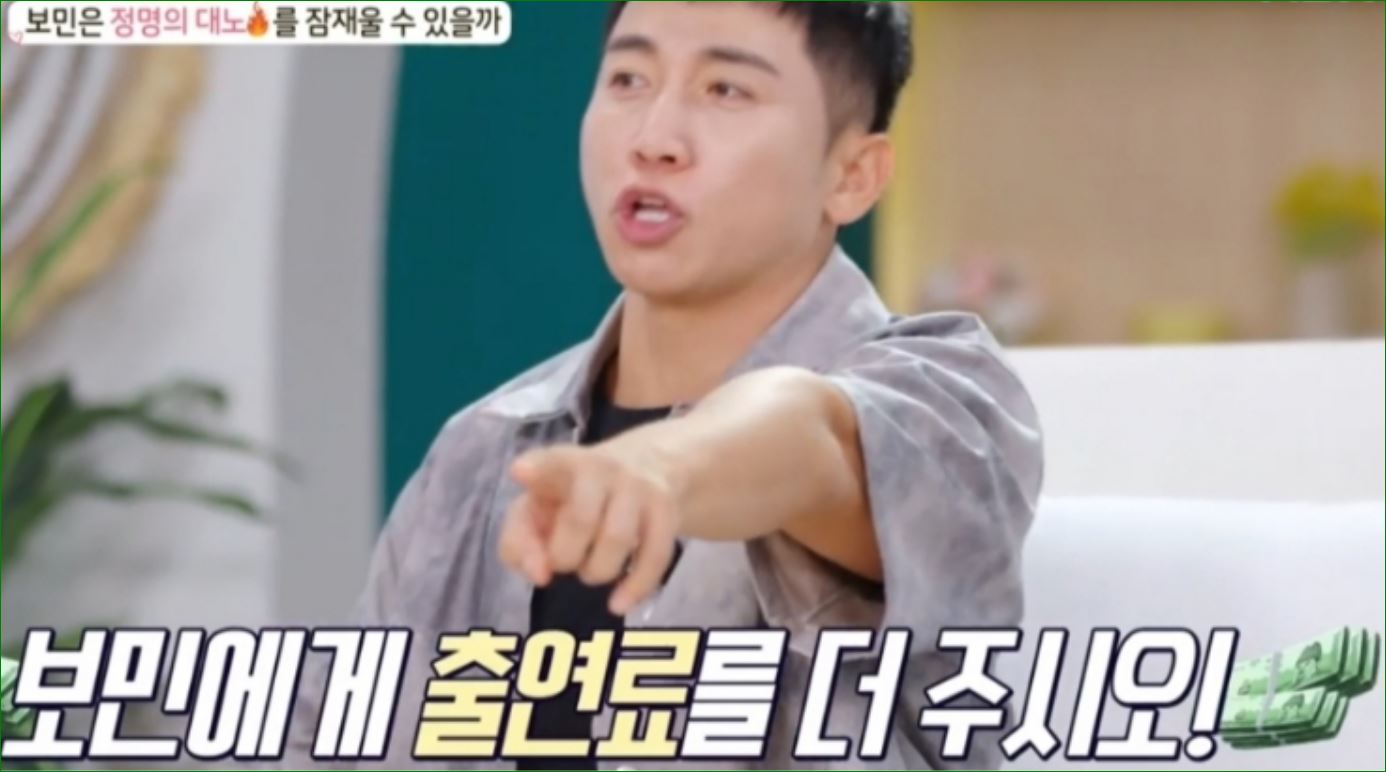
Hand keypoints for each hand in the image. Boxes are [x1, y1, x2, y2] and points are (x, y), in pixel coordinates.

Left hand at [498, 441, 680, 614]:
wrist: (648, 464)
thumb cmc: (576, 498)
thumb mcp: (538, 510)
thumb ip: (519, 545)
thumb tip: (541, 576)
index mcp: (561, 464)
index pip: (549, 462)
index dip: (536, 468)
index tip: (520, 472)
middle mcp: (602, 468)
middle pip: (581, 518)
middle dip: (565, 556)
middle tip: (564, 561)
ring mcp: (637, 487)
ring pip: (617, 539)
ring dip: (597, 571)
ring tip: (590, 571)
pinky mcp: (665, 510)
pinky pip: (655, 556)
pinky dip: (636, 587)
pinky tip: (617, 603)